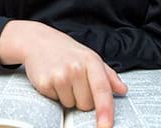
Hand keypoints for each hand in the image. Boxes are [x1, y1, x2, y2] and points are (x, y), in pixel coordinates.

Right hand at [0, 21, 126, 127]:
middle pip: (87, 104)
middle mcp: (75, 68)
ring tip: (62, 78)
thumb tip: (122, 90)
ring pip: (71, 105)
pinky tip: (52, 79)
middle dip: (82, 99)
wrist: (38, 41)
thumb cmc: (67, 51)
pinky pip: (56, 102)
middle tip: (75, 82)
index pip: (102, 90)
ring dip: (68, 97)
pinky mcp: (45, 83)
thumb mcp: (90, 57)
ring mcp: (59, 75)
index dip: (105, 111)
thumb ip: (108, 75)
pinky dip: (55, 95)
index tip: (106, 126)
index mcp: (90, 61)